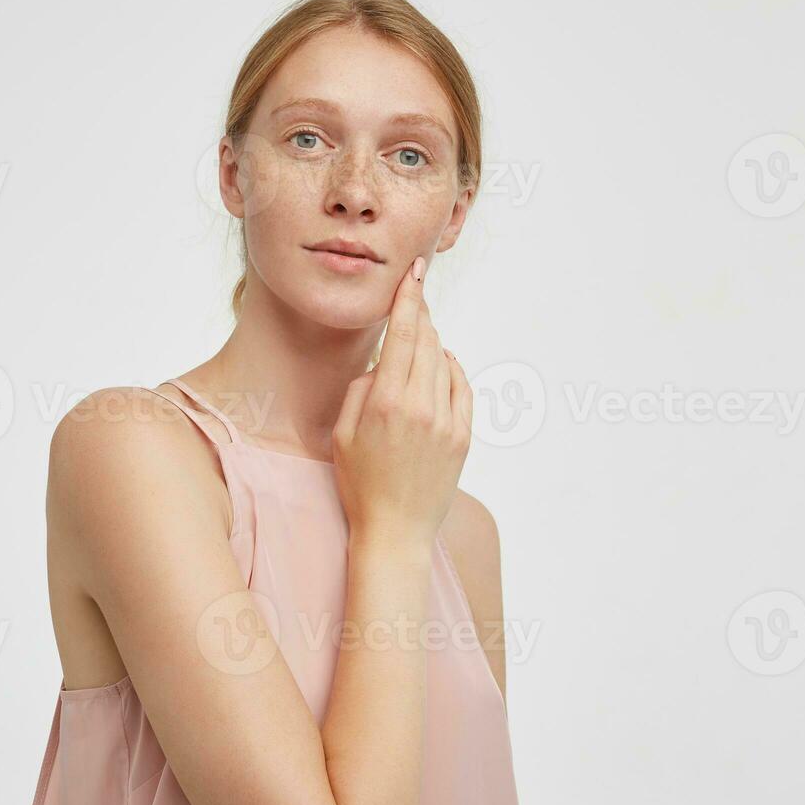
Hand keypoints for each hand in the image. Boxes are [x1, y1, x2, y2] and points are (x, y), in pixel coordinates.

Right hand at [331, 255, 472, 547]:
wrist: (395, 531)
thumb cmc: (359, 483)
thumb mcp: (341, 433)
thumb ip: (360, 389)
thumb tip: (384, 364)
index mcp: (385, 401)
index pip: (403, 334)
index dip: (409, 298)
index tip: (413, 273)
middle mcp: (420, 405)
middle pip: (426, 340)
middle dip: (421, 311)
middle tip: (416, 290)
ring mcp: (446, 421)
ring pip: (444, 362)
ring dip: (432, 344)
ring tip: (419, 340)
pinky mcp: (463, 436)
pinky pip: (461, 387)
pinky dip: (452, 370)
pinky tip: (441, 366)